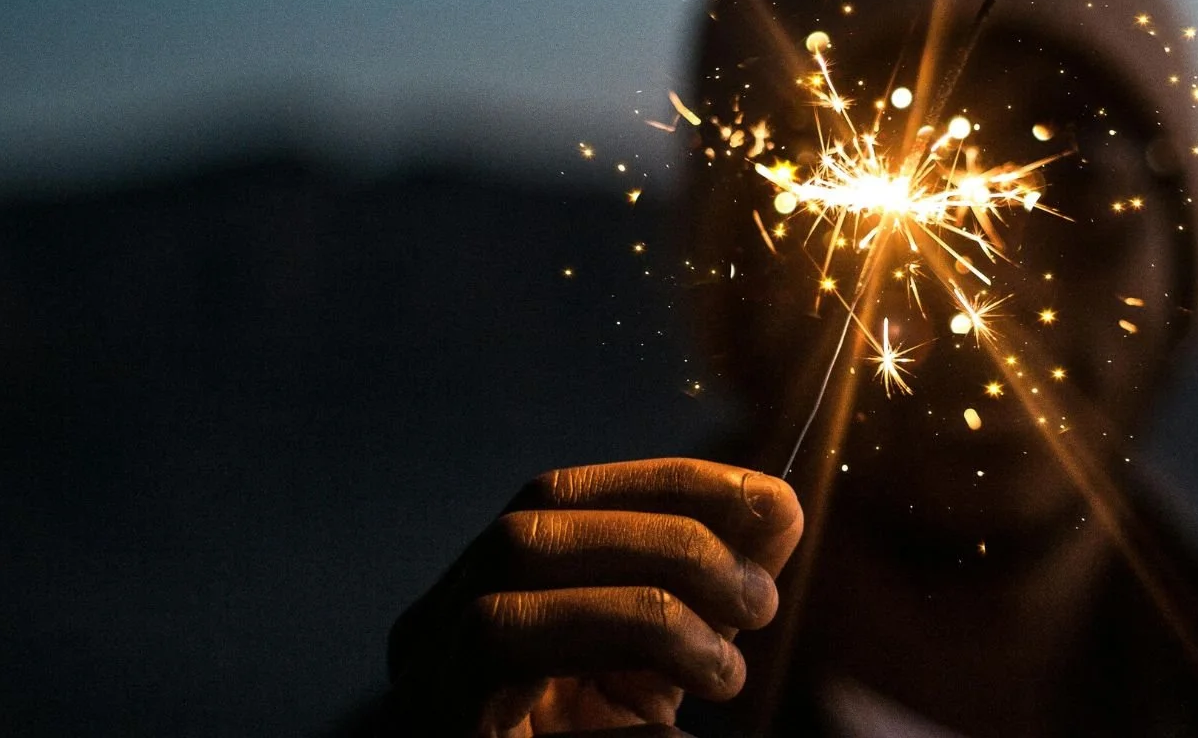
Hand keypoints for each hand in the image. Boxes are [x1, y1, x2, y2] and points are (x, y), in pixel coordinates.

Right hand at [385, 458, 803, 735]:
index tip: (769, 501)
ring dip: (648, 601)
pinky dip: (612, 651)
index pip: (560, 497)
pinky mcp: (442, 727)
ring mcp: (422, 687)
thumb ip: (710, 593)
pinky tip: (676, 715)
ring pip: (512, 587)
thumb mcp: (664, 671)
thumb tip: (775, 508)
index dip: (668, 483)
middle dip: (667, 536)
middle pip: (530, 527)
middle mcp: (431, 633)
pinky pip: (508, 652)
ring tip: (727, 665)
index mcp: (485, 600)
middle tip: (760, 598)